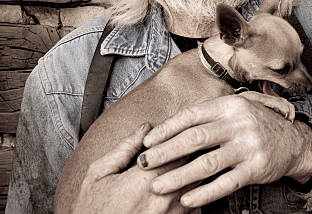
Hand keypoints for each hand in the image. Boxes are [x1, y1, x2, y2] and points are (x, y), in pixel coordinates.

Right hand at [71, 123, 193, 213]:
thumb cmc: (92, 210)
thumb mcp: (98, 175)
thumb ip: (124, 149)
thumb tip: (146, 128)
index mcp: (144, 181)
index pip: (176, 150)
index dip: (179, 139)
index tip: (177, 134)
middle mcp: (163, 199)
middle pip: (191, 166)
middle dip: (189, 154)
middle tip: (189, 145)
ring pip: (197, 185)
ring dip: (193, 174)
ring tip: (183, 167)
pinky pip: (195, 206)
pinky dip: (192, 195)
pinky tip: (180, 190)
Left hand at [137, 95, 311, 207]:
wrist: (294, 141)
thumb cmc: (257, 124)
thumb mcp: (237, 109)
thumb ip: (210, 115)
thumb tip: (170, 126)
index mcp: (231, 106)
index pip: (192, 115)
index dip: (167, 128)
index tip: (147, 141)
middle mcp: (239, 123)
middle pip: (196, 138)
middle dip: (166, 152)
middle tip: (144, 163)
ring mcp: (248, 147)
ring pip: (207, 164)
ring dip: (179, 177)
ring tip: (158, 185)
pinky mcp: (256, 168)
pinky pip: (225, 184)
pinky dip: (204, 194)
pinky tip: (187, 200)